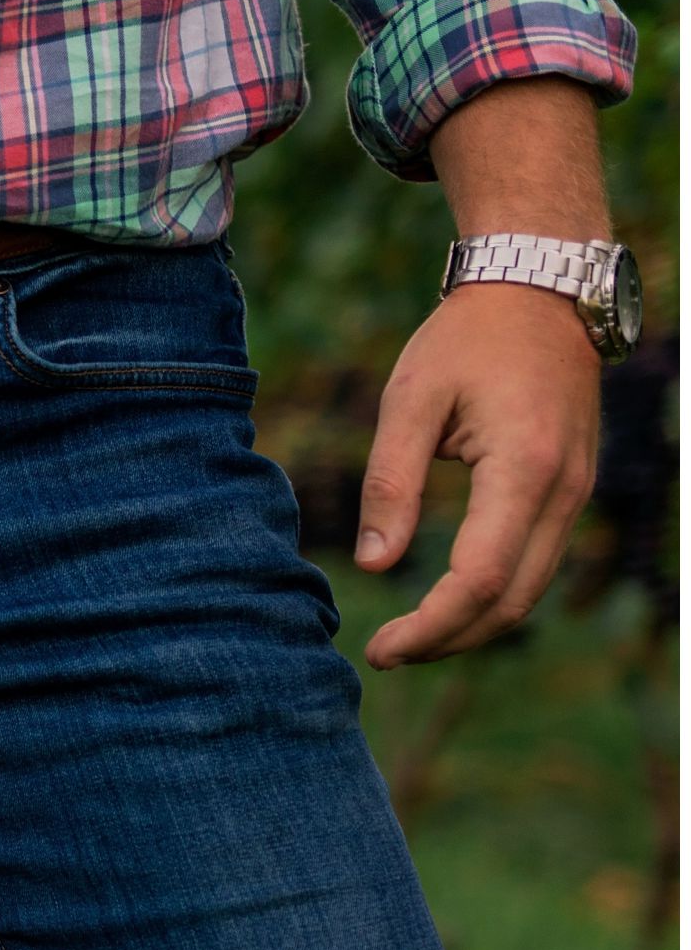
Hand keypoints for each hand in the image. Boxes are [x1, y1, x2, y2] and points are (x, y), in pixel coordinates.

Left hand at [355, 281, 599, 667]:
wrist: (540, 294)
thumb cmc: (466, 340)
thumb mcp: (410, 399)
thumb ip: (390, 482)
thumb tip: (374, 565)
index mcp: (522, 469)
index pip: (480, 579)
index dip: (431, 625)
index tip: (379, 649)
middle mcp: (562, 490)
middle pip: (513, 600)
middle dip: (449, 640)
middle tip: (385, 655)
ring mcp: (575, 492)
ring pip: (531, 589)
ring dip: (472, 625)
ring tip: (409, 639)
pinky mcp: (570, 489)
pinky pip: (538, 562)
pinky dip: (495, 596)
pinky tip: (446, 603)